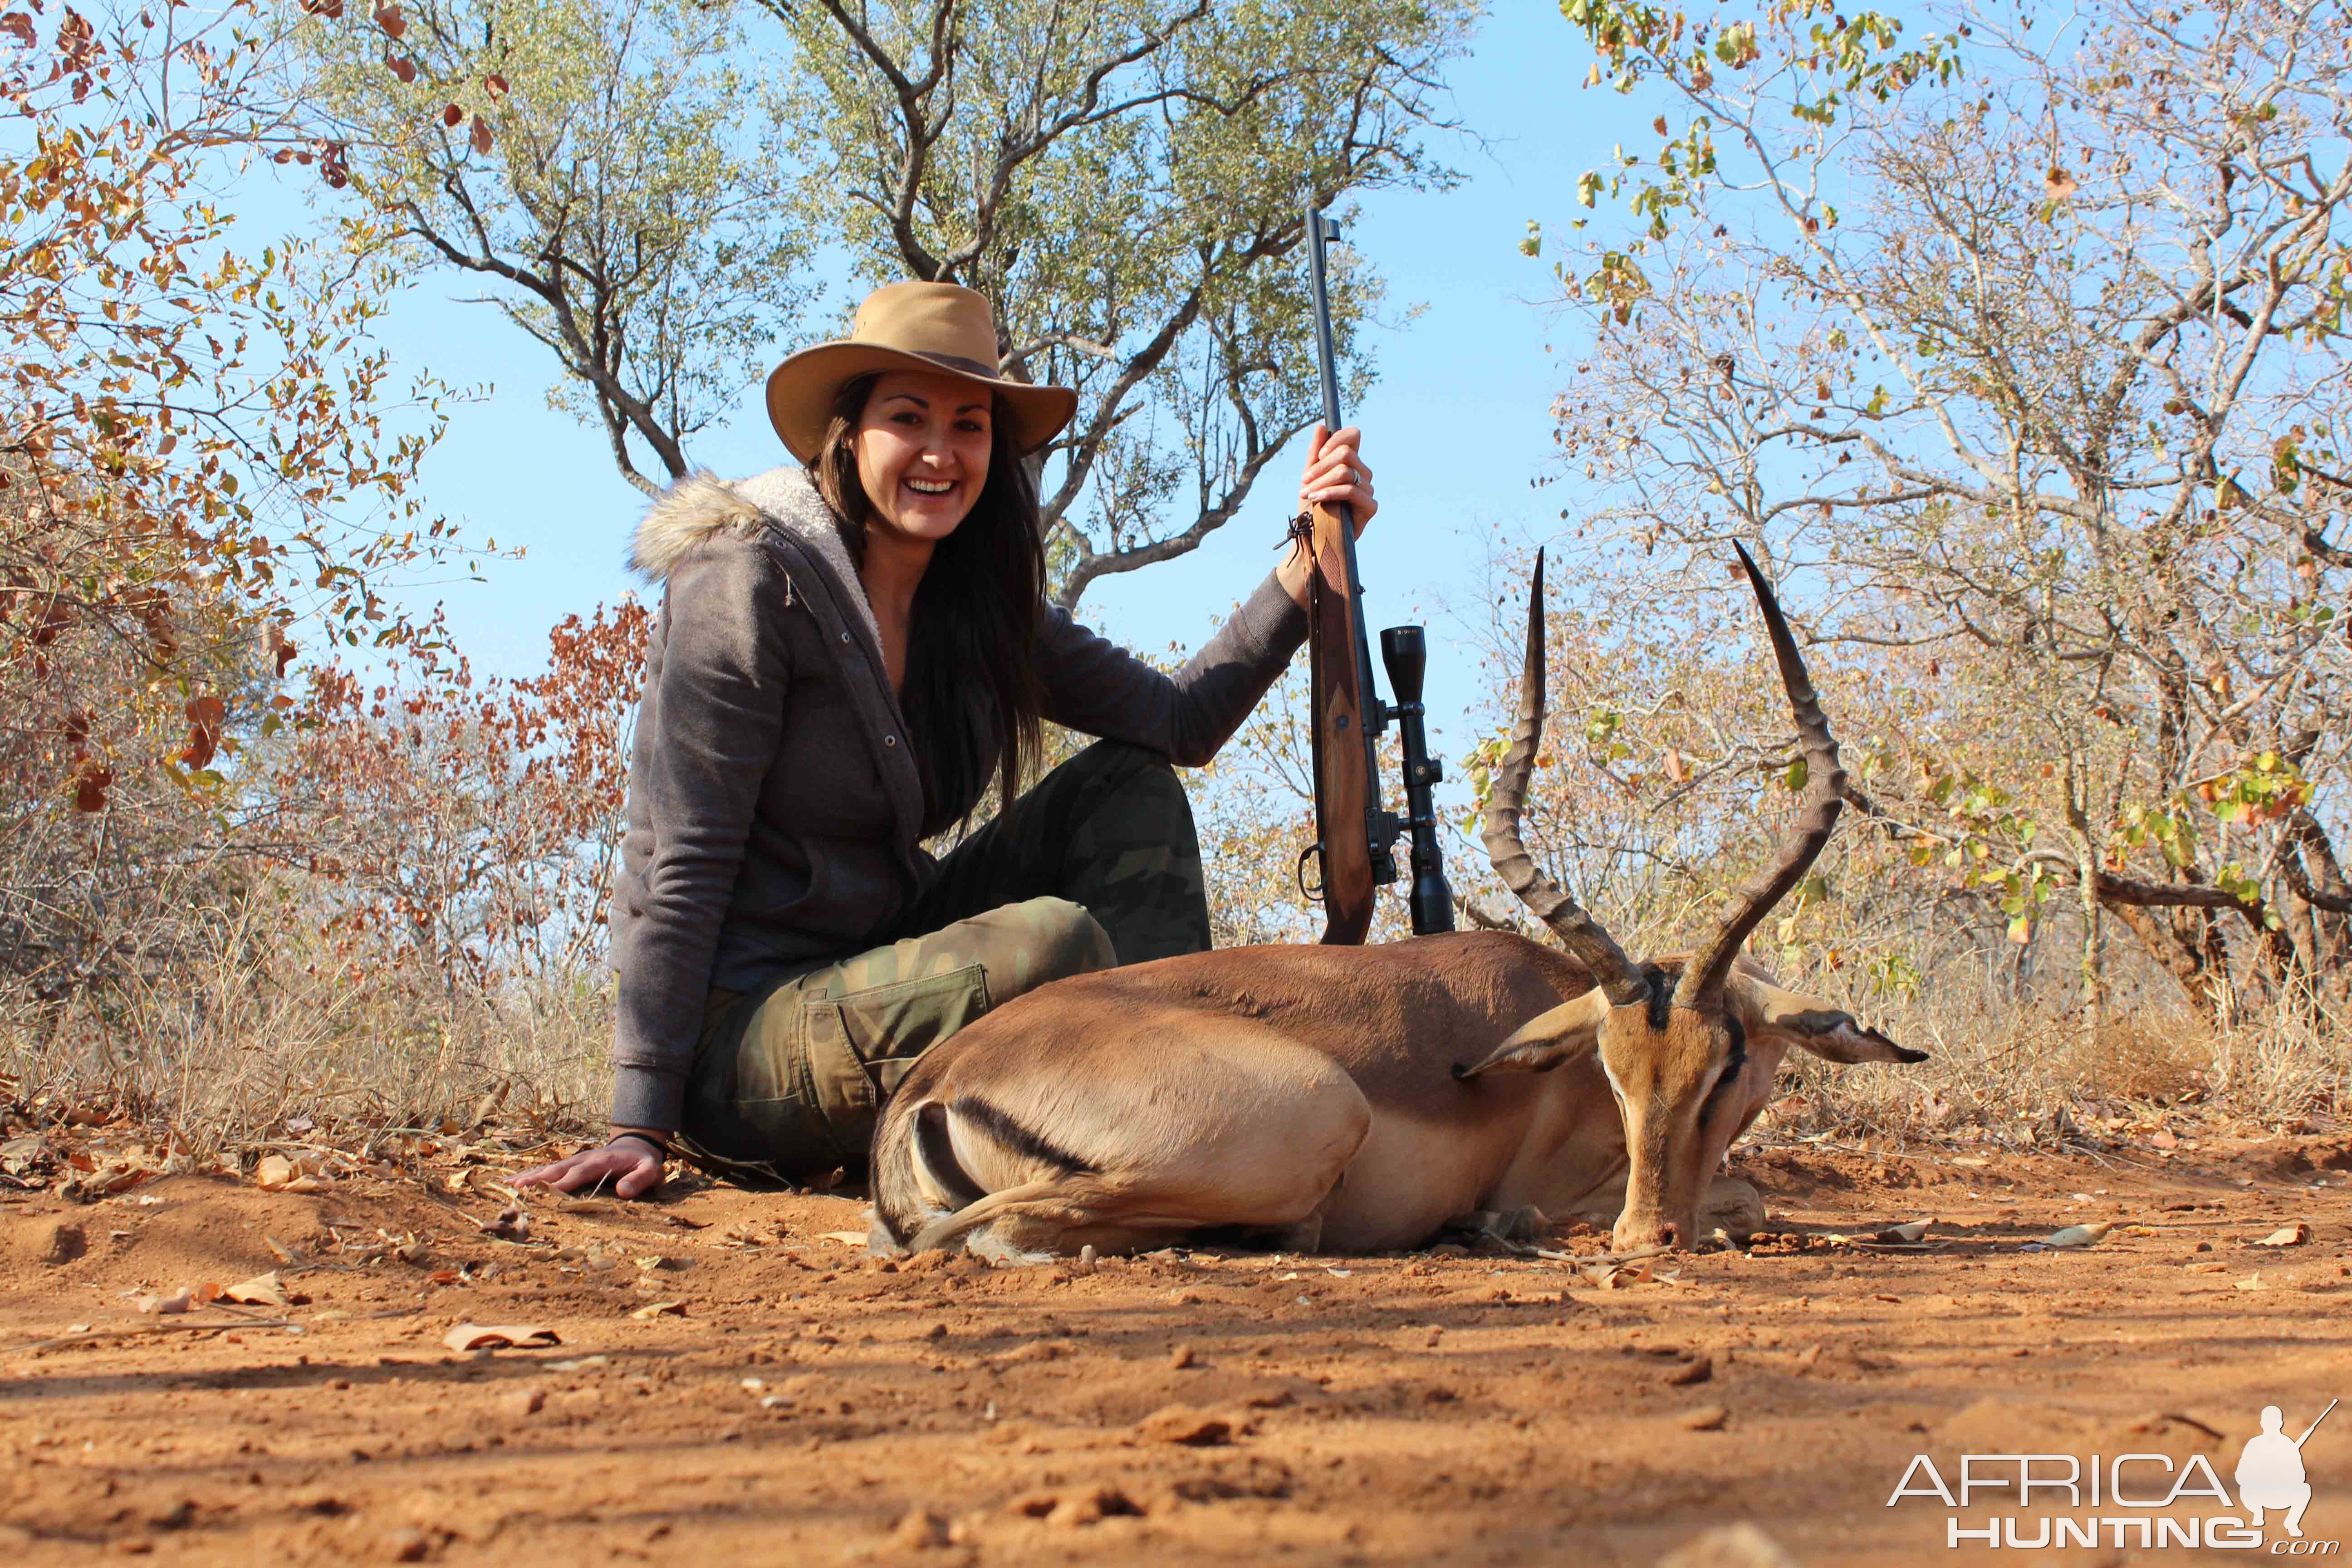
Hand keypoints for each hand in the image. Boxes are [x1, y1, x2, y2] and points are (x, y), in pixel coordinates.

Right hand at [514, 1133, 665, 1198]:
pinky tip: (513, 1182)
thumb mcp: (651, 1170)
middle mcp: (584, 1159)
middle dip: (540, 1179)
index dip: (566, 1182)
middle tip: (519, 1189)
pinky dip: (531, 1175)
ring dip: (531, 1177)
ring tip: (510, 1186)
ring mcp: (575, 1161)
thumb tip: (623, 1191)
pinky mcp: (570, 1165)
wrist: (637, 1145)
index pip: (581, 1172)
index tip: (550, 1193)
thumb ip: (640, 1180)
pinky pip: (548, 1170)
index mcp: (602, 1161)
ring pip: (549, 1168)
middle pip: (558, 1169)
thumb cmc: (643, 1162)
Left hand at [1279, 423, 1375, 608]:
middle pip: (1346, 452)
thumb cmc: (1311, 510)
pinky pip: (1350, 490)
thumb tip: (1321, 427)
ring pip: (1346, 471)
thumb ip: (1316, 453)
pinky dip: (1329, 492)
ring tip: (1306, 493)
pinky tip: (1316, 499)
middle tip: (1304, 480)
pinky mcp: (1370, 507)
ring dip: (1321, 481)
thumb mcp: (1310, 478)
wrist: (1311, 540)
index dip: (1335, 439)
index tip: (1318, 455)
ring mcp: (1368, 490)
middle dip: (1321, 465)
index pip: (1353, 435)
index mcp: (1351, 464)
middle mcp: (1363, 474)